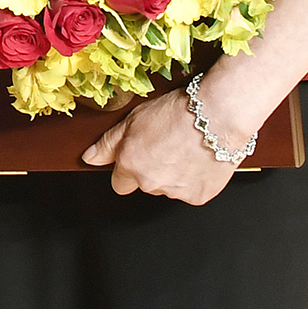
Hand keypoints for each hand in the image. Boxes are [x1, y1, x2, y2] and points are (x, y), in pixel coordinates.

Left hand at [82, 87, 239, 202]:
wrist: (217, 116)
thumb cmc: (177, 111)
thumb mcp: (134, 118)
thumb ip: (108, 143)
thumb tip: (89, 158)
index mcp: (131, 164)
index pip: (119, 183)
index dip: (127, 169)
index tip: (138, 156)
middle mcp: (150, 183)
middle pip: (144, 184)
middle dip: (150, 169)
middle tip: (165, 145)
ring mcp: (174, 192)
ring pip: (167, 187)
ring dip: (172, 174)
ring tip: (184, 147)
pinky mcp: (197, 197)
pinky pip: (190, 191)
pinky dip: (193, 179)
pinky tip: (197, 158)